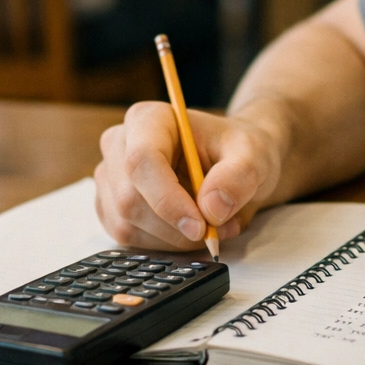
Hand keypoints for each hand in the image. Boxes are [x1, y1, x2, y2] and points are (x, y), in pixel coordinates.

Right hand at [94, 101, 284, 249]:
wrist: (233, 162)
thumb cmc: (237, 151)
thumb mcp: (253, 156)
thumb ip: (238, 176)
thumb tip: (212, 208)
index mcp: (148, 119)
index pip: (141, 160)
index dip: (167, 199)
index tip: (201, 226)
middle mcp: (119, 144)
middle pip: (130, 199)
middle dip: (176, 227)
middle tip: (219, 229)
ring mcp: (110, 177)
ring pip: (127, 224)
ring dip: (173, 238)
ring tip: (210, 226)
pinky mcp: (111, 207)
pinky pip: (127, 239)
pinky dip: (163, 245)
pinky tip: (187, 231)